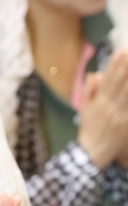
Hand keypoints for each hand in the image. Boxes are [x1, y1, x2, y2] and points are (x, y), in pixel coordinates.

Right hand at [78, 50, 127, 168]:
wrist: (92, 153)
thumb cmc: (88, 130)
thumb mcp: (83, 108)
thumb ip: (89, 90)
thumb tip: (96, 74)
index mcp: (98, 102)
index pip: (108, 79)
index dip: (115, 65)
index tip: (121, 51)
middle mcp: (110, 107)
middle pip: (121, 84)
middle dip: (127, 68)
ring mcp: (120, 117)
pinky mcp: (127, 125)